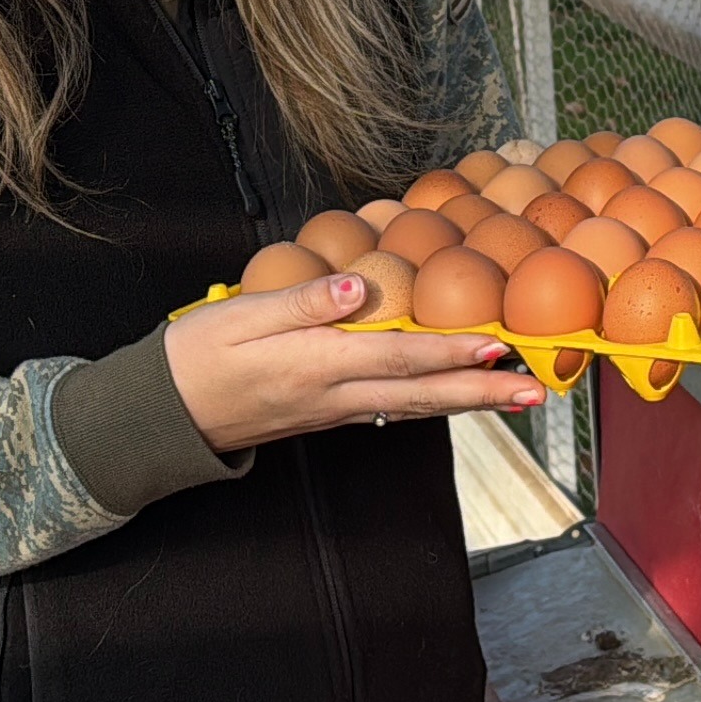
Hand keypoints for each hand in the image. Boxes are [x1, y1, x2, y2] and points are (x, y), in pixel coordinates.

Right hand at [166, 272, 545, 452]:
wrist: (165, 414)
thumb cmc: (197, 354)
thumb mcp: (239, 316)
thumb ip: (301, 301)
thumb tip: (355, 287)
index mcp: (316, 364)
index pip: (398, 357)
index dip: (450, 352)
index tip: (497, 344)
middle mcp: (335, 394)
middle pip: (421, 395)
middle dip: (481, 393)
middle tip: (535, 391)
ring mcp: (335, 410)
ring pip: (413, 408)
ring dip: (467, 403)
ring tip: (515, 396)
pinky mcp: (330, 414)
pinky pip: (392, 410)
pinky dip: (432, 403)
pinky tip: (458, 396)